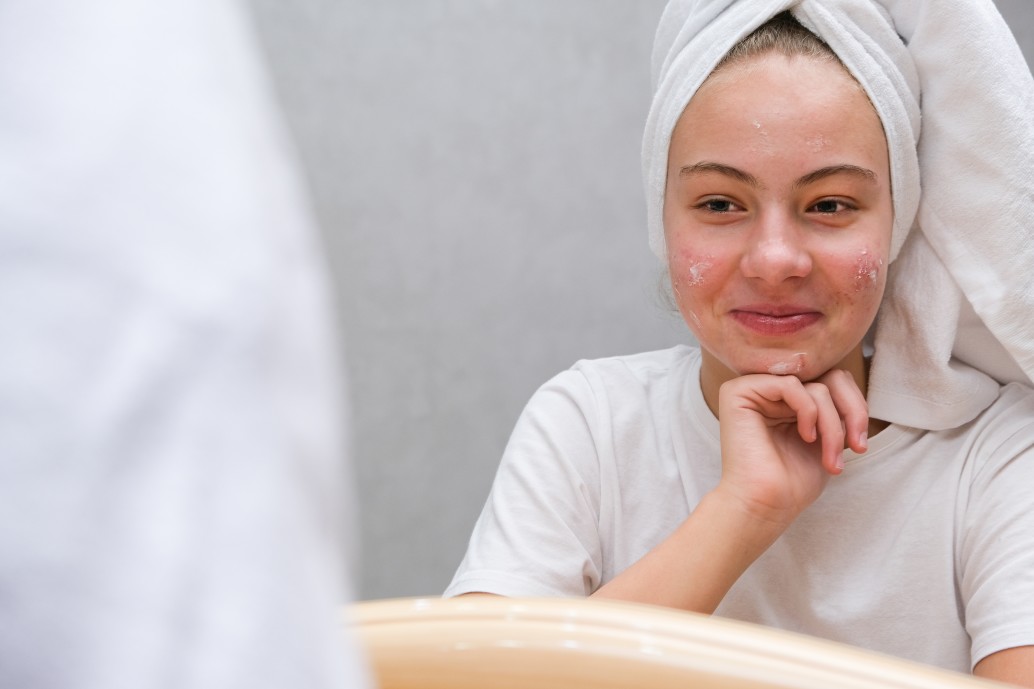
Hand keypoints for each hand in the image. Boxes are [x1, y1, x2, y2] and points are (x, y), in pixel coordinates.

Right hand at [715, 369, 868, 528]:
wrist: (765, 506)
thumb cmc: (792, 482)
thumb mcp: (828, 438)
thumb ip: (835, 407)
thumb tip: (850, 382)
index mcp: (786, 400)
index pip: (832, 381)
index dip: (855, 407)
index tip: (859, 445)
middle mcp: (768, 389)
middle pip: (828, 376)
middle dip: (852, 411)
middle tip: (856, 446)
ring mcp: (752, 389)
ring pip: (814, 385)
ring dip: (832, 425)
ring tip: (830, 458)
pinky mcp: (738, 392)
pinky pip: (791, 385)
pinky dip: (808, 411)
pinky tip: (806, 437)